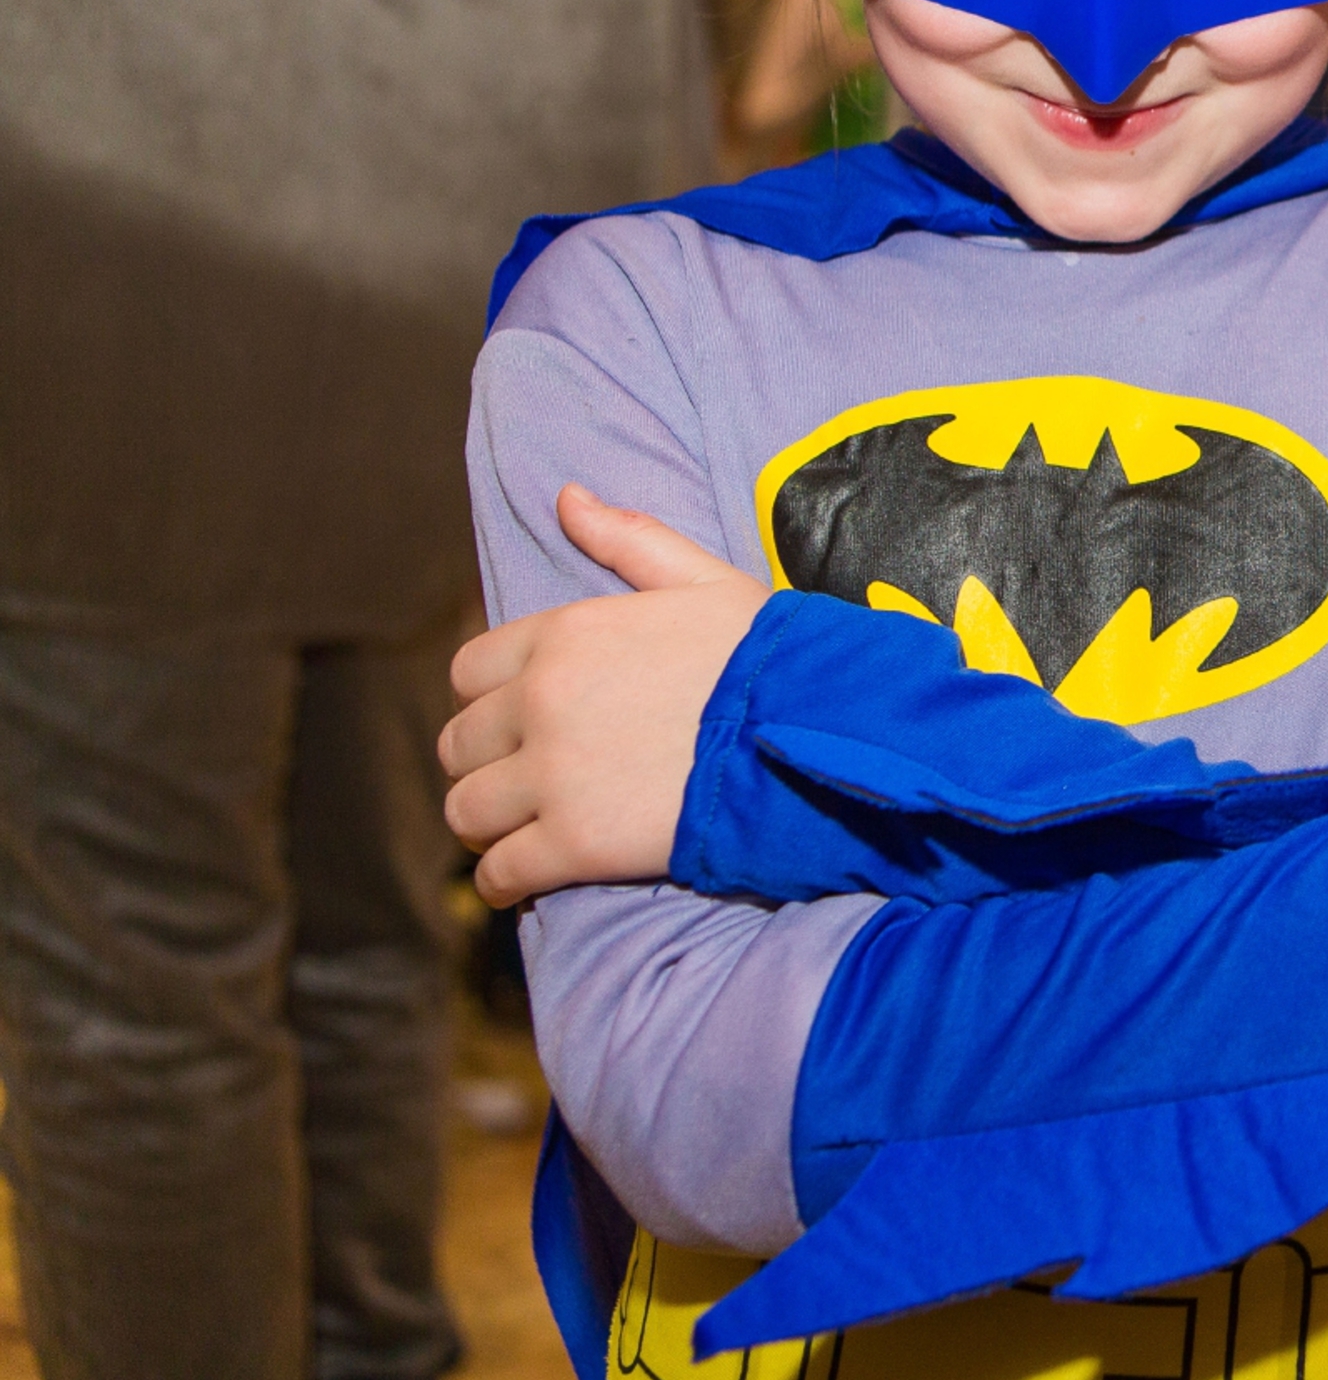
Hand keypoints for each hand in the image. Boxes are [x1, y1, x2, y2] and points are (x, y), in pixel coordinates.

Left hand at [438, 487, 771, 906]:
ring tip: (522, 830)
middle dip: (486, 763)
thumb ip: (630, 540)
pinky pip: (499, 873)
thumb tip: (566, 497)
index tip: (524, 721)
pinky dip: (504, 882)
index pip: (469, 672)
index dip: (492, 700)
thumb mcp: (706, 581)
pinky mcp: (573, 845)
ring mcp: (553, 777)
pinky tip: (526, 879)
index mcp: (564, 635)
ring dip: (490, 823)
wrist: (816, 732)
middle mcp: (542, 702)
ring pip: (467, 809)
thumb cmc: (770, 657)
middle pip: (460, 744)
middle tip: (526, 781)